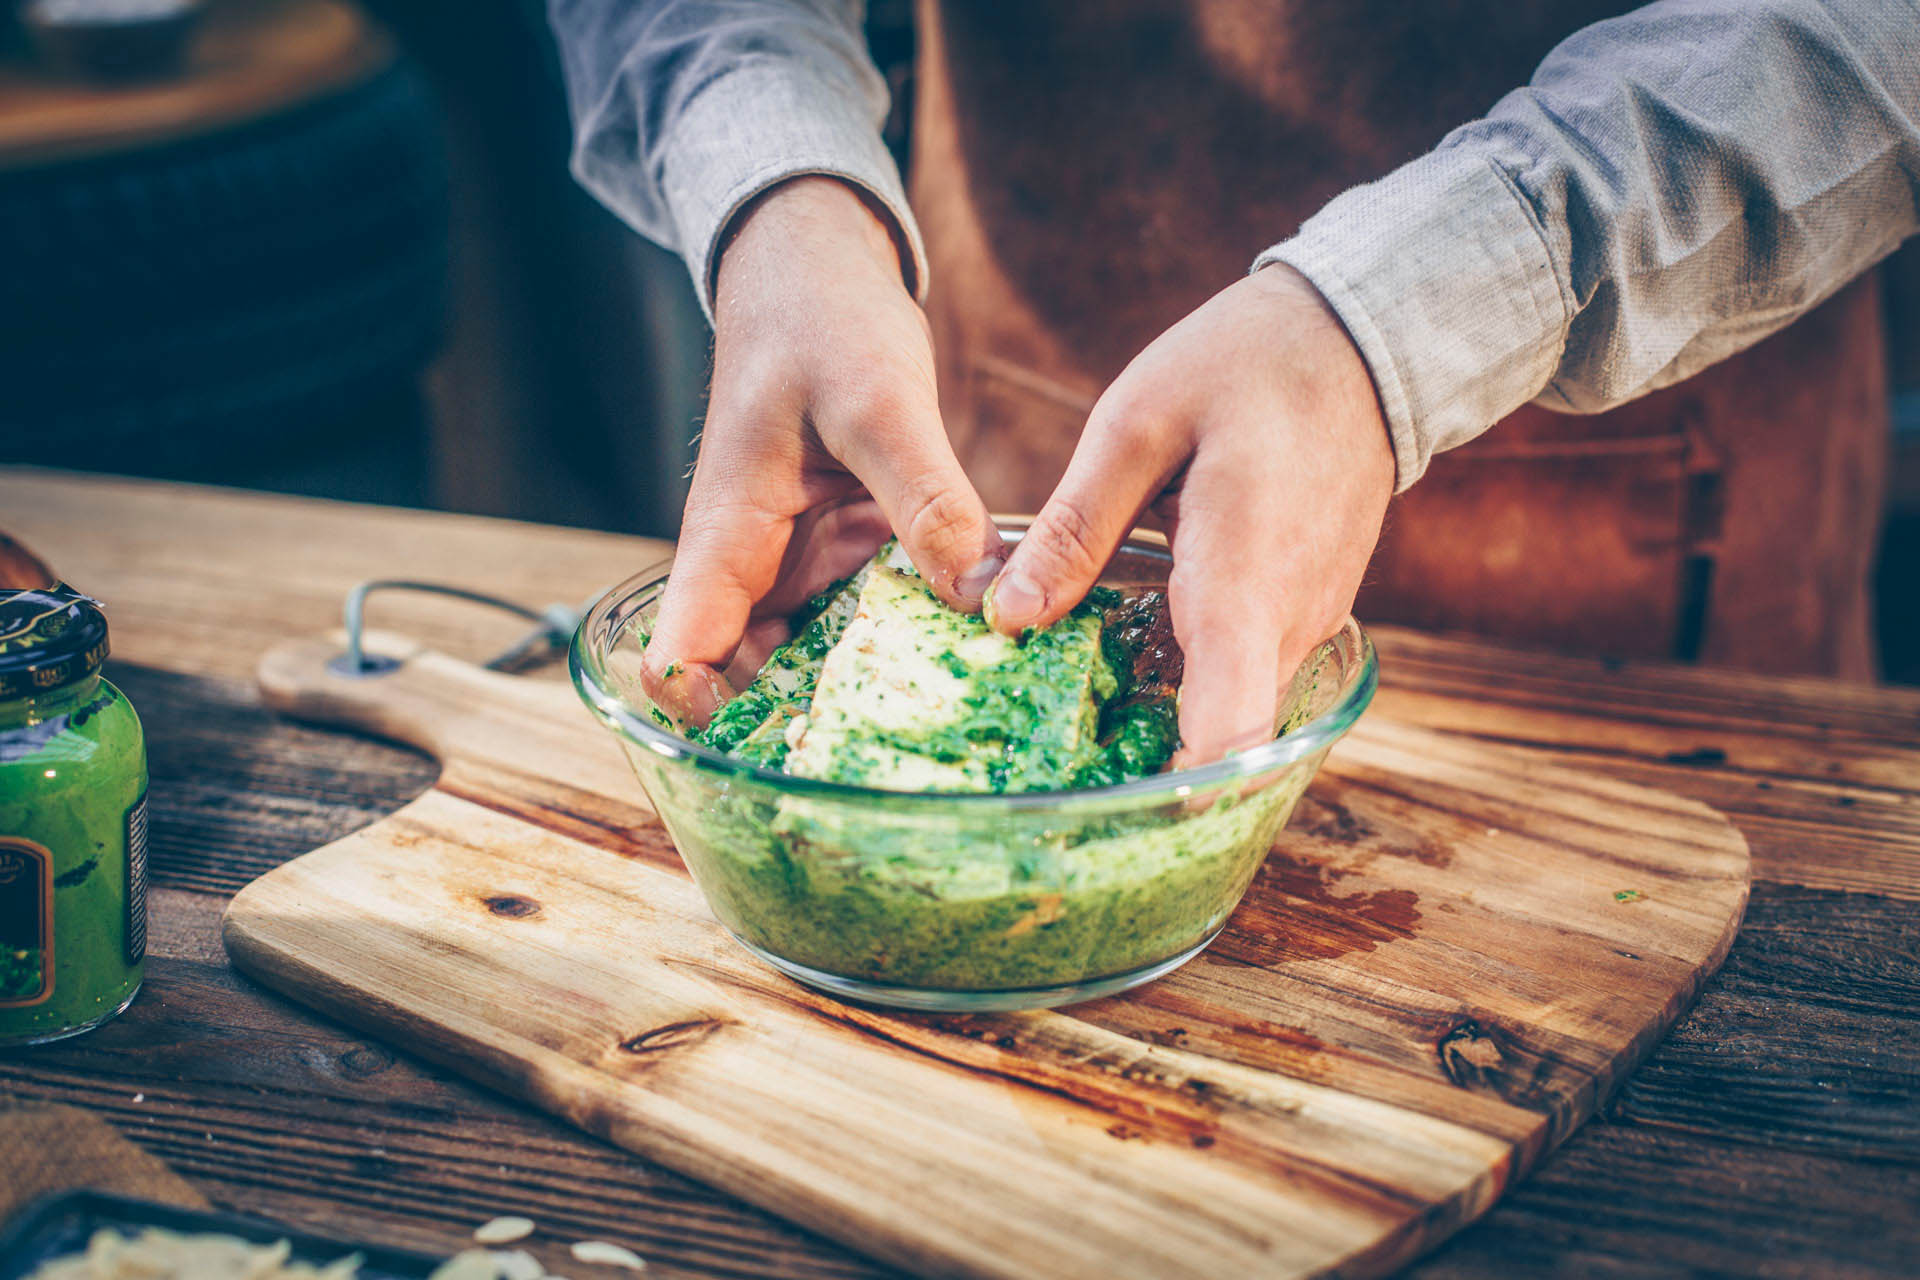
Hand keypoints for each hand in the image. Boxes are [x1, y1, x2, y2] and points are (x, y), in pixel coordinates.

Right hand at [644, 177, 1005, 726]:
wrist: (817, 263)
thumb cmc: (819, 318)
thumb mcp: (878, 403)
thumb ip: (929, 499)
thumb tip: (985, 600)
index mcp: (723, 537)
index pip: (680, 659)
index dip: (711, 722)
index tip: (785, 759)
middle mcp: (753, 565)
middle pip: (752, 681)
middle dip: (806, 730)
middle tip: (896, 773)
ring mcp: (799, 560)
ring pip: (816, 655)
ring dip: (865, 692)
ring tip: (945, 741)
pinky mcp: (843, 546)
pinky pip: (866, 614)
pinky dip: (905, 640)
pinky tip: (968, 666)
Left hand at [983, 264, 1394, 764]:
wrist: (1360, 342)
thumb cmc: (1244, 365)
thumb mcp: (1135, 424)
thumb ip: (1073, 528)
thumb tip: (1006, 617)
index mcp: (1243, 576)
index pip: (1232, 724)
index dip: (1186, 791)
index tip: (1122, 823)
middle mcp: (1287, 620)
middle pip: (1224, 738)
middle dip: (1147, 766)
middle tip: (1044, 771)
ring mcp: (1305, 621)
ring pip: (1233, 709)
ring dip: (1167, 727)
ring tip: (1068, 726)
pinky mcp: (1304, 612)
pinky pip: (1244, 673)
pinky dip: (1194, 685)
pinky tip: (1125, 663)